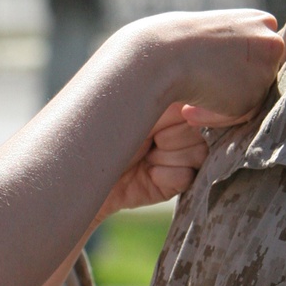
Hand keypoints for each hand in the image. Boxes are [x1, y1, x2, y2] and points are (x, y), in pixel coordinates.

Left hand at [93, 103, 208, 223]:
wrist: (83, 173)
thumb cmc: (103, 132)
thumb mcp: (134, 108)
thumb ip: (169, 102)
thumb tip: (195, 106)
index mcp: (174, 106)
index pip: (201, 107)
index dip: (184, 115)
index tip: (157, 118)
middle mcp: (182, 130)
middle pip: (201, 133)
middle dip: (172, 137)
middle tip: (145, 139)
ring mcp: (182, 158)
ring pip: (198, 154)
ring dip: (167, 156)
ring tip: (145, 156)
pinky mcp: (177, 183)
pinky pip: (187, 177)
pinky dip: (165, 175)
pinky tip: (147, 173)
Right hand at [132, 8, 284, 121]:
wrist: (161, 55)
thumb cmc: (178, 44)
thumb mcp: (214, 35)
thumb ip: (234, 51)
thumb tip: (240, 75)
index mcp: (262, 21)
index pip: (259, 54)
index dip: (233, 68)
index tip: (207, 71)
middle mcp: (272, 41)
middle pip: (261, 77)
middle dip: (231, 88)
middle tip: (199, 92)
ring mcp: (267, 68)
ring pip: (252, 98)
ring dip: (222, 105)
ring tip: (189, 106)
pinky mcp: (255, 95)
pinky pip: (241, 115)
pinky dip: (217, 116)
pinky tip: (189, 110)